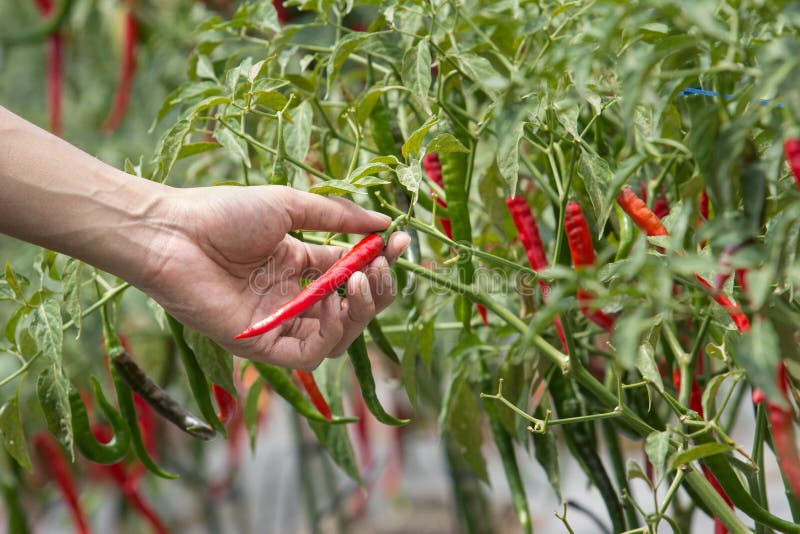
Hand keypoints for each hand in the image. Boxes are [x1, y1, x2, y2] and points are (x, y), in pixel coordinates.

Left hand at [142, 185, 408, 368]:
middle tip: (380, 264)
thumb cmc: (224, 213)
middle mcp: (292, 297)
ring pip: (337, 336)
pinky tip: (335, 304)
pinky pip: (309, 355)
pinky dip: (331, 334)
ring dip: (360, 311)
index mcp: (298, 265)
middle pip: (352, 309)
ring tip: (361, 280)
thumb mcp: (290, 207)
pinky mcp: (260, 345)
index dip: (380, 261)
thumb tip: (385, 224)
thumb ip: (338, 218)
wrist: (174, 231)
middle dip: (377, 288)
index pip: (352, 272)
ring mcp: (277, 323)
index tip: (401, 242)